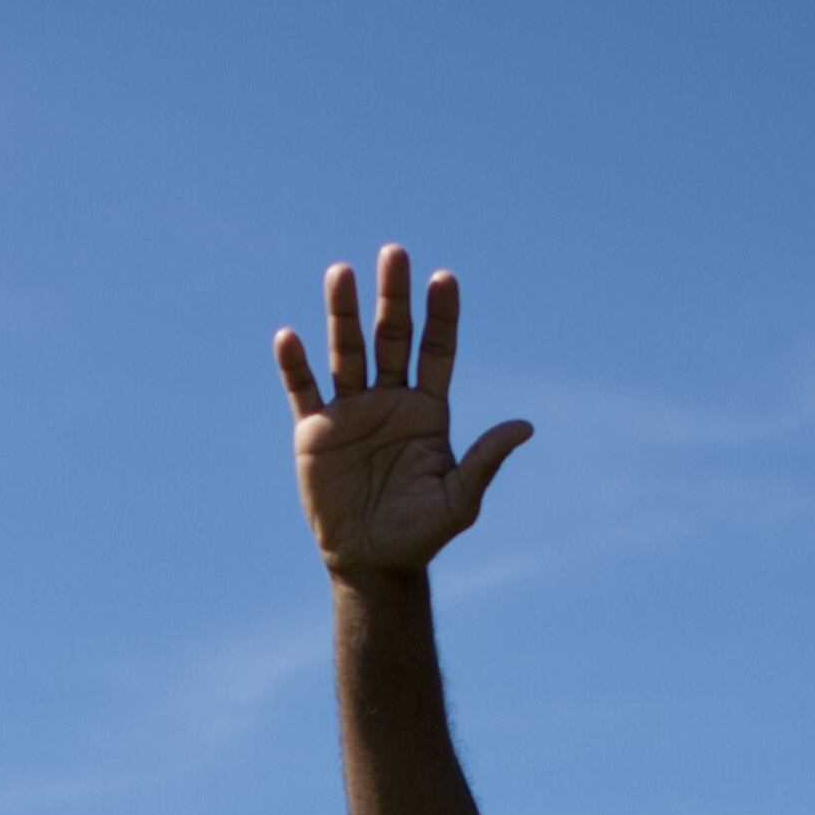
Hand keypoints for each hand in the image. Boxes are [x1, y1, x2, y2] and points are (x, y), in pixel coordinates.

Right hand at [274, 245, 530, 583]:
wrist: (370, 561)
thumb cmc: (420, 533)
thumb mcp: (459, 500)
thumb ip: (484, 461)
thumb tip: (524, 426)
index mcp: (428, 410)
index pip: (436, 350)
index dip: (440, 316)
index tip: (443, 279)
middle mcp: (389, 401)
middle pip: (391, 337)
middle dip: (393, 296)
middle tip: (394, 252)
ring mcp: (350, 412)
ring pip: (346, 352)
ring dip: (343, 313)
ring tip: (340, 273)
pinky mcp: (315, 432)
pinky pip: (302, 390)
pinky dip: (294, 365)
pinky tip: (289, 336)